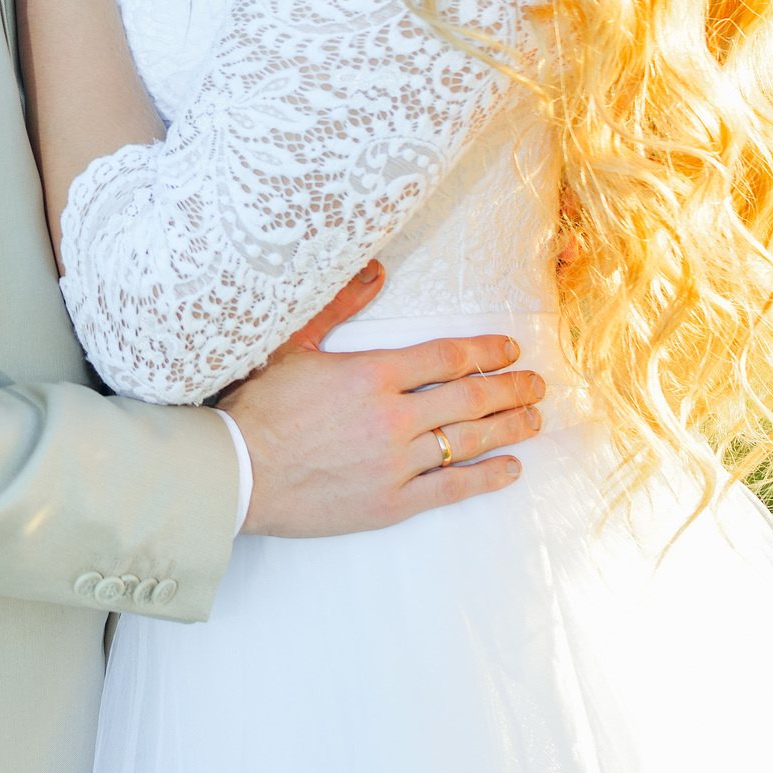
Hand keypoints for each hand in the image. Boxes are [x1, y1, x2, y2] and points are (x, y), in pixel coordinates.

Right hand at [219, 260, 546, 535]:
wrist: (237, 471)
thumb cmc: (258, 408)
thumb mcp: (293, 345)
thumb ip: (339, 306)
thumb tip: (375, 270)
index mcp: (371, 373)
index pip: (446, 357)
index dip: (485, 352)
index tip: (508, 351)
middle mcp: (392, 417)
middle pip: (469, 398)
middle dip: (510, 389)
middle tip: (535, 385)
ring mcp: (396, 463)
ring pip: (469, 441)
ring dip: (509, 428)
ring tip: (533, 419)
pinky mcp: (391, 502)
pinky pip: (452, 488)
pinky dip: (487, 477)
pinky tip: (510, 468)